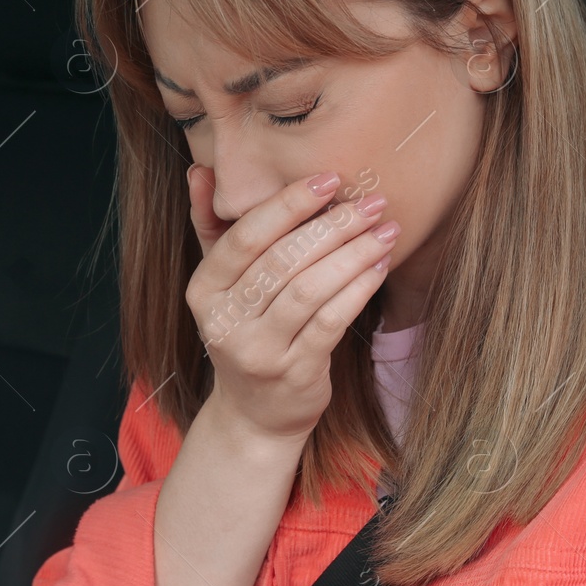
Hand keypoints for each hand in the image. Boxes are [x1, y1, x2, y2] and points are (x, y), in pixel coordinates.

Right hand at [185, 165, 400, 444]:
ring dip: (352, 254)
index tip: (329, 178)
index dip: (288, 204)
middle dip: (332, 225)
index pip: (245, 237)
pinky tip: (379, 267)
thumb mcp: (222, 285)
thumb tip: (200, 170)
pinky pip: (331, 322)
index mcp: (204, 291)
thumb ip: (211, 226)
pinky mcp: (293, 373)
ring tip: (384, 230)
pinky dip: (358, 290)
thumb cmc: (246, 332)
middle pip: (282, 260)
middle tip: (371, 202)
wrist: (255, 414)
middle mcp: (224, 322)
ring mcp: (258, 351)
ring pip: (309, 289)